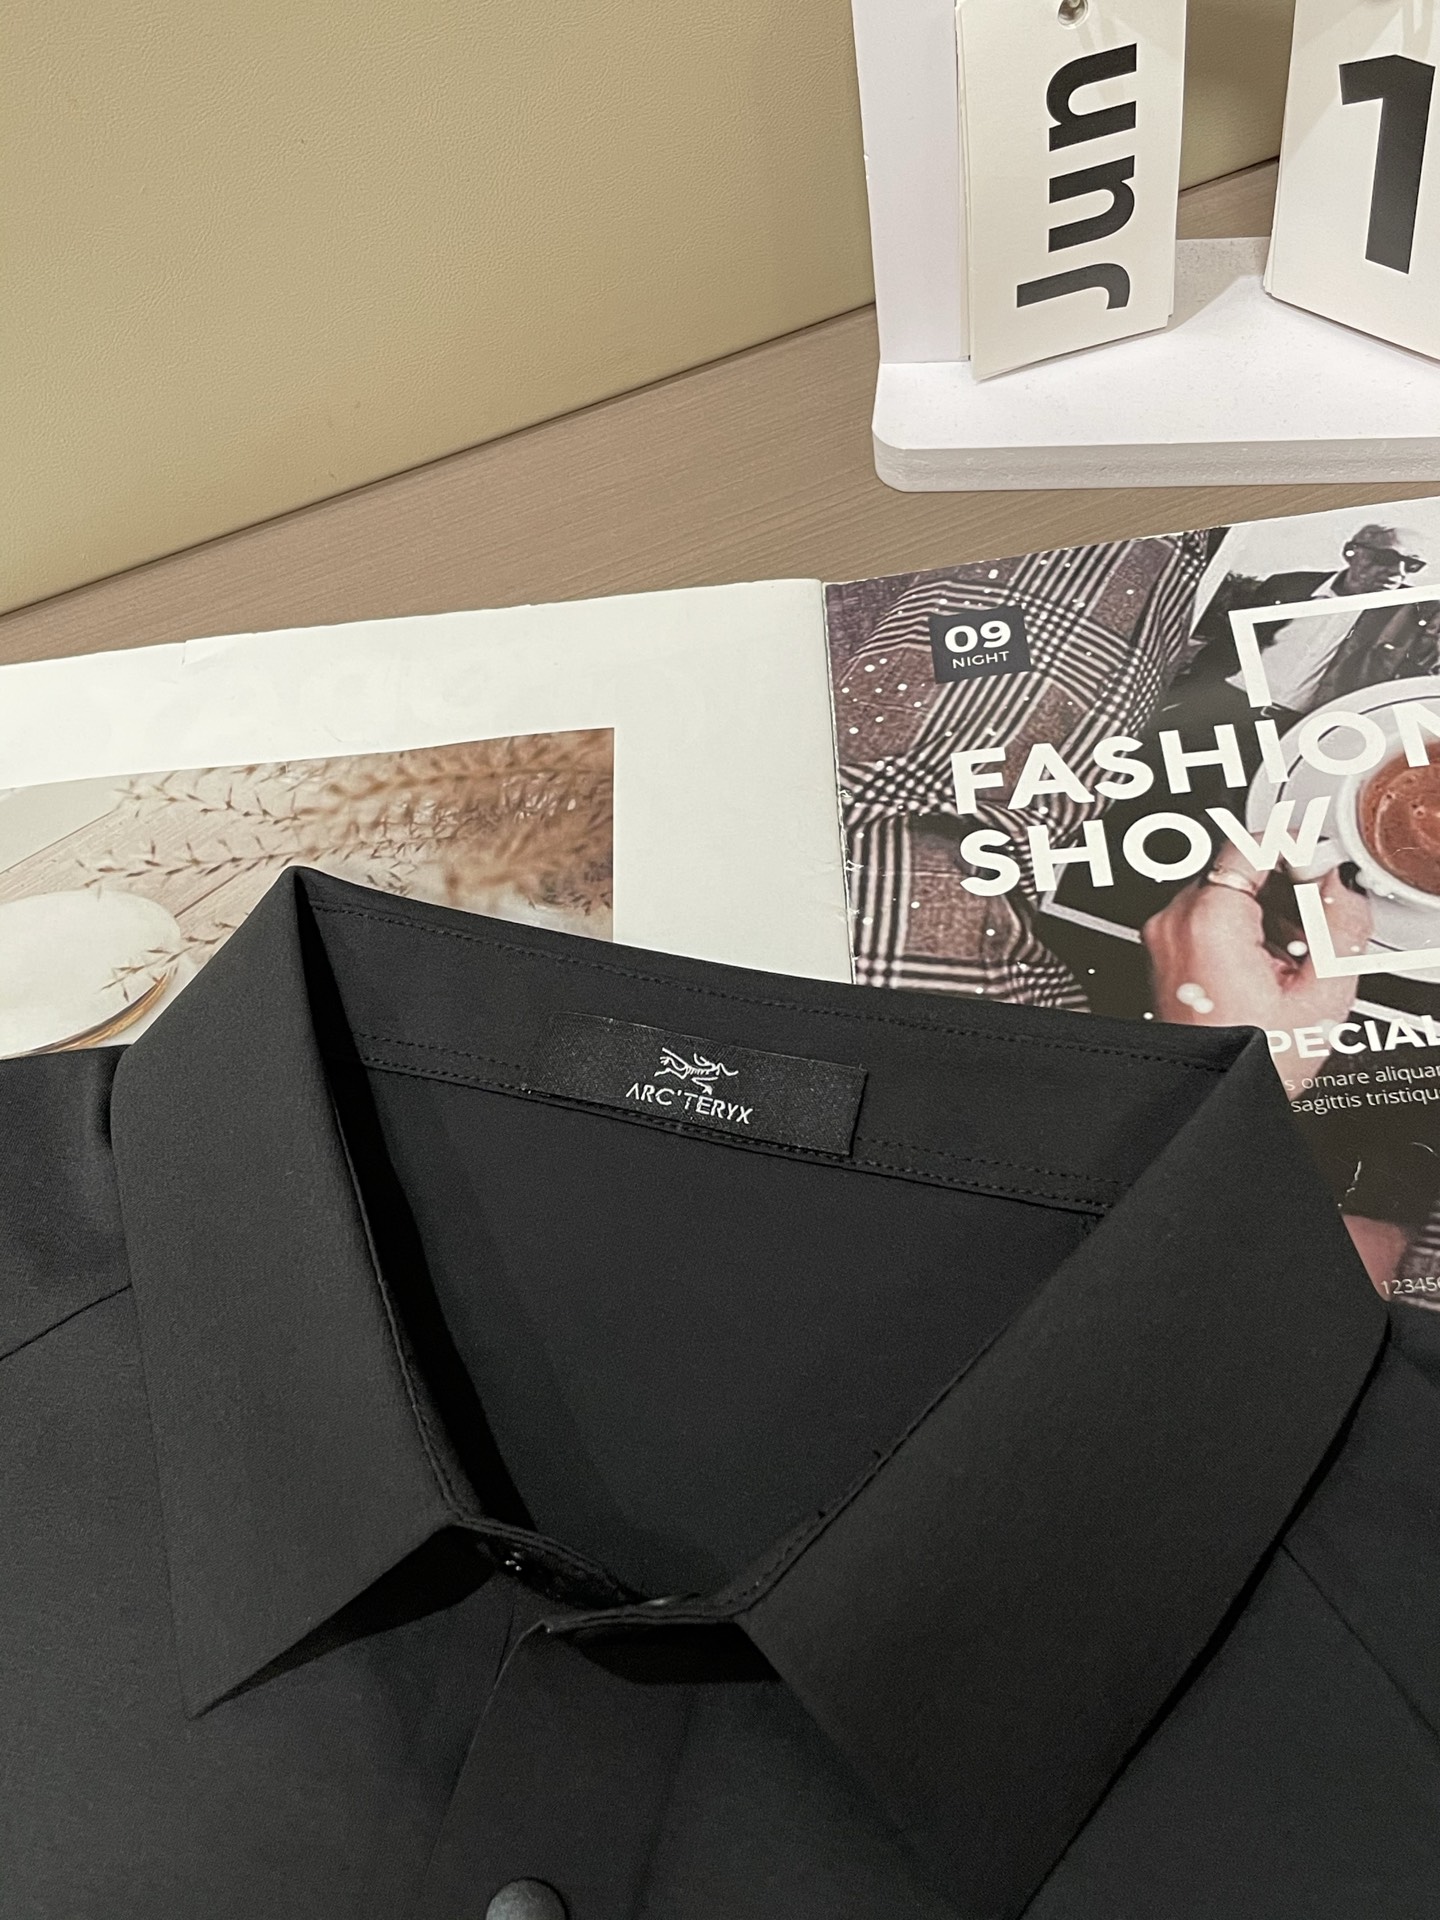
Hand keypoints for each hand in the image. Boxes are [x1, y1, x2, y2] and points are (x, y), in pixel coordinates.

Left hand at [1141, 841, 1370, 1095]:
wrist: (1211, 1098)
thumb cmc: (1252, 1061)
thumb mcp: (1320, 993)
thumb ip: (1339, 922)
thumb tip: (1341, 882)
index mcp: (1208, 920)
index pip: (1252, 843)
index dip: (1296, 847)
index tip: (1321, 863)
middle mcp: (1173, 921)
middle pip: (1238, 869)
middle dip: (1285, 891)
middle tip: (1313, 930)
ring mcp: (1163, 938)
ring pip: (1225, 895)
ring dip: (1266, 914)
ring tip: (1289, 961)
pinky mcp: (1163, 954)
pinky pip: (1208, 922)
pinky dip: (1242, 933)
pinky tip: (1265, 970)